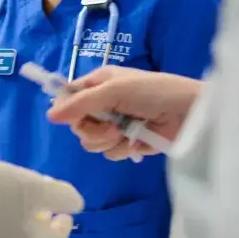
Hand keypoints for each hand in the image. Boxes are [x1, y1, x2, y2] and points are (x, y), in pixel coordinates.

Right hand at [0, 144, 84, 237]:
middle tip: (37, 193)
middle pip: (30, 234)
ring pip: (8, 228)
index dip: (64, 226)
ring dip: (16, 212)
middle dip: (38, 216)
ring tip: (12, 188)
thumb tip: (76, 206)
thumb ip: (61, 197)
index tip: (64, 211)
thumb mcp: (34, 186)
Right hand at [47, 66, 200, 160]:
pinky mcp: (127, 143)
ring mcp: (115, 125)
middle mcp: (104, 104)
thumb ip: (81, 103)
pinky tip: (136, 142)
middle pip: (78, 125)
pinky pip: (109, 153)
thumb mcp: (115, 90)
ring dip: (107, 140)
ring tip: (127, 132)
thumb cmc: (154, 92)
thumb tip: (50, 115)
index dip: (67, 109)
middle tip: (110, 124)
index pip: (69, 97)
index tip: (71, 117)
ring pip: (91, 142)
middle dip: (92, 129)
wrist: (188, 113)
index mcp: (99, 83)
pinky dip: (121, 149)